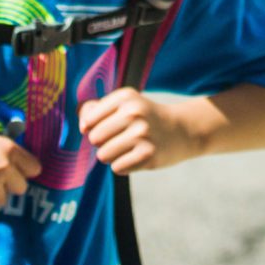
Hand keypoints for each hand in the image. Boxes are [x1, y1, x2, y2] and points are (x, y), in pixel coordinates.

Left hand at [78, 87, 208, 174]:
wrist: (182, 130)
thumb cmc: (145, 118)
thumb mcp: (126, 104)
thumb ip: (96, 109)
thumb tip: (82, 126)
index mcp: (125, 97)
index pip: (88, 119)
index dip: (92, 127)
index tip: (106, 126)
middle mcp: (134, 113)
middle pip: (94, 138)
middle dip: (102, 142)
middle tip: (120, 138)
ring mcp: (141, 134)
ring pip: (103, 155)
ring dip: (112, 155)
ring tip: (128, 147)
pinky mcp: (147, 155)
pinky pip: (117, 167)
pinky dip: (123, 165)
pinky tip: (136, 156)